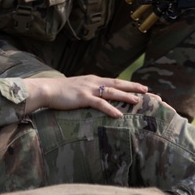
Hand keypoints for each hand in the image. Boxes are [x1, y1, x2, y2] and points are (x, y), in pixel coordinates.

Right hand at [23, 75, 149, 117]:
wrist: (47, 89)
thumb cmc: (60, 92)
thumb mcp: (78, 88)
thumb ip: (88, 91)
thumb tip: (96, 97)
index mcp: (93, 80)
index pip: (115, 81)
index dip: (129, 84)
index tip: (141, 87)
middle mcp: (94, 82)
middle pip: (118, 83)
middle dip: (133, 87)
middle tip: (147, 90)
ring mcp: (89, 89)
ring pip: (112, 92)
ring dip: (125, 96)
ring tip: (137, 100)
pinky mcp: (83, 97)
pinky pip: (99, 103)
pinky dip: (110, 109)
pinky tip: (119, 114)